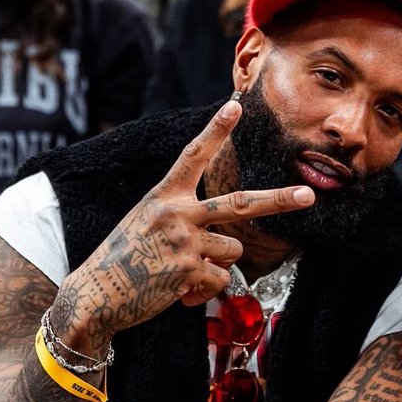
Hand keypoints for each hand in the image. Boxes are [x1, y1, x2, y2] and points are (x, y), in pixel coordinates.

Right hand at [52, 99, 314, 350]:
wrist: (94, 296)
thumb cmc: (122, 262)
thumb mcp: (145, 226)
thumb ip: (184, 225)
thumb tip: (222, 251)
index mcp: (163, 196)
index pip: (193, 156)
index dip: (215, 131)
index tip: (235, 105)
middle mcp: (176, 212)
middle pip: (241, 204)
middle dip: (278, 201)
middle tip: (308, 196)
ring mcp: (184, 241)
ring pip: (232, 251)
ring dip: (215, 266)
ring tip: (181, 273)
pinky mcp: (188, 270)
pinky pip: (219, 281)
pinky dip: (204, 291)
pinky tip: (177, 293)